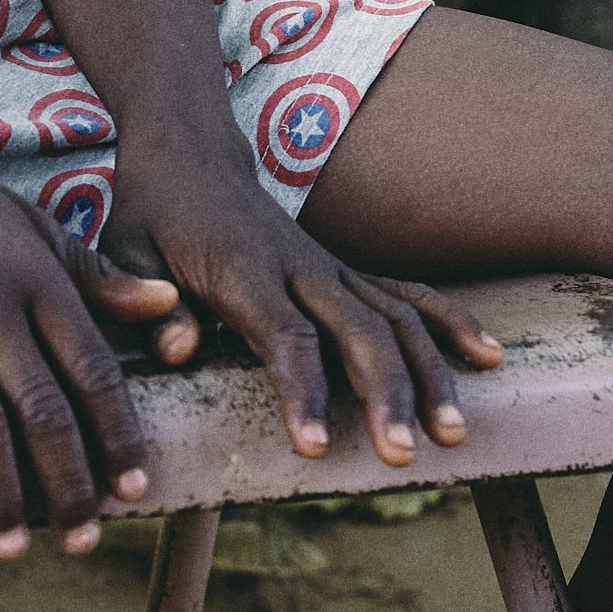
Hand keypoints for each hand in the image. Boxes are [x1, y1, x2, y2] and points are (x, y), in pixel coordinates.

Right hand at [0, 105, 182, 554]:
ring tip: (9, 545)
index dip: (117, 435)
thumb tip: (167, 305)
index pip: (92, 369)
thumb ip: (95, 274)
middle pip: (41, 407)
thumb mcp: (28, 225)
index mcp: (36, 276)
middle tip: (81, 541)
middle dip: (66, 484)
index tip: (135, 491)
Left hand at [98, 136, 502, 469]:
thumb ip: (145, 300)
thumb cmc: (153, 217)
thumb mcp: (126, 252)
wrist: (192, 157)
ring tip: (454, 433)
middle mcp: (300, 269)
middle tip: (403, 454)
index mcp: (244, 271)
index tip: (316, 445)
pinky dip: (450, 323)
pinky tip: (487, 357)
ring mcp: (331, 269)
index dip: (303, 390)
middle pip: (358, 331)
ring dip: (430, 374)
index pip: (285, 335)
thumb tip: (177, 350)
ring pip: (396, 318)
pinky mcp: (347, 272)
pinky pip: (408, 296)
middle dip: (387, 394)